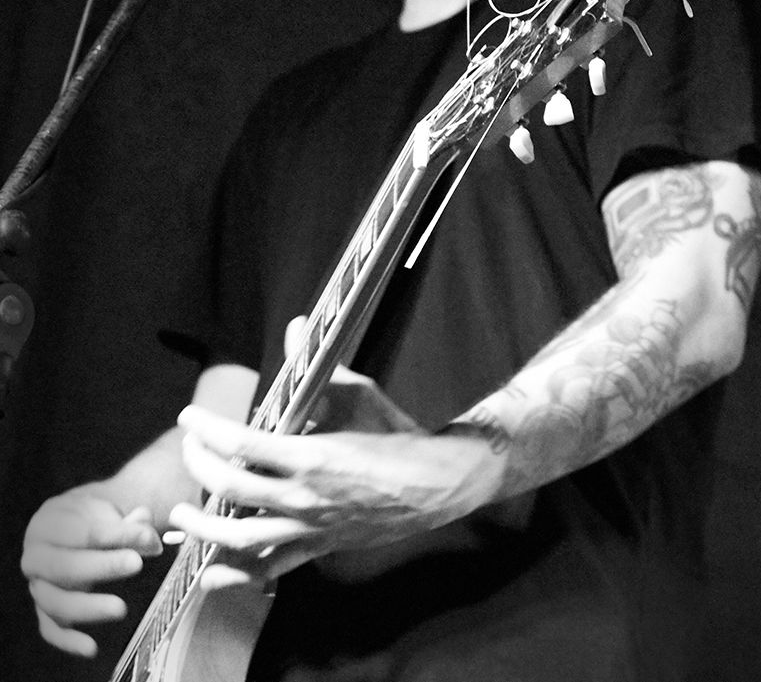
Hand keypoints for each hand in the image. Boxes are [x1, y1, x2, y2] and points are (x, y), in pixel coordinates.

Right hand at [20, 488, 162, 656]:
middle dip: (102, 566)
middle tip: (135, 563)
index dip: (116, 535)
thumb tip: (148, 536)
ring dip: (88, 607)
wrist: (70, 527)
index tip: (147, 537)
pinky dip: (68, 641)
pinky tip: (91, 647)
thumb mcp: (108, 513)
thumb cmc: (90, 520)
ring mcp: (39, 586)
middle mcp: (36, 559)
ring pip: (55, 602)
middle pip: (63, 567)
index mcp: (49, 526)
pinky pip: (51, 629)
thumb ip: (130, 524)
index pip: (81, 532)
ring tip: (120, 608)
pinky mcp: (45, 610)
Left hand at [169, 400, 500, 589]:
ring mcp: (309, 526)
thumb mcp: (360, 395)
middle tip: (189, 450)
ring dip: (202, 526)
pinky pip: (268, 569)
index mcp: (312, 456)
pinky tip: (212, 573)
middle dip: (198, 467)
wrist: (435, 483)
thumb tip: (294, 329)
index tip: (190, 417)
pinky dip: (236, 574)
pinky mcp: (317, 546)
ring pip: (238, 536)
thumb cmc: (396, 435)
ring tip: (182, 514)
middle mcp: (304, 496)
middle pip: (229, 487)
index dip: (206, 430)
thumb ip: (319, 371)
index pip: (241, 444)